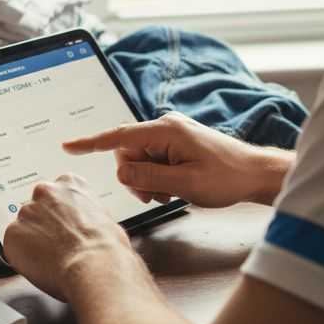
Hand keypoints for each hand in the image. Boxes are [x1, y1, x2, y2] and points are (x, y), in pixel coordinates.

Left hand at [3, 174, 144, 301]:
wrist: (95, 267)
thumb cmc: (107, 248)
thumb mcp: (105, 217)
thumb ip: (85, 213)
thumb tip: (83, 226)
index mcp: (70, 182)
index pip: (57, 194)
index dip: (61, 214)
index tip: (65, 227)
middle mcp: (45, 191)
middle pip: (37, 209)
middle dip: (44, 226)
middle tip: (57, 245)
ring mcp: (27, 211)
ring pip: (24, 228)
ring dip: (33, 241)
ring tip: (52, 259)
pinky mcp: (12, 233)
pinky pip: (13, 246)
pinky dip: (22, 257)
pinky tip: (41, 265)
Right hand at [62, 112, 293, 207]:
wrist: (255, 173)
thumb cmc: (227, 177)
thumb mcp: (185, 184)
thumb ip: (149, 177)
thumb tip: (120, 171)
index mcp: (165, 130)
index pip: (119, 136)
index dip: (91, 143)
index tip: (69, 146)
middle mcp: (165, 126)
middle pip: (128, 152)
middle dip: (134, 176)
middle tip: (155, 196)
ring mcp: (171, 134)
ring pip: (139, 159)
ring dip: (147, 180)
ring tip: (170, 193)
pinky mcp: (177, 143)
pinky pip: (153, 160)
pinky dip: (157, 177)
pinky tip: (174, 188)